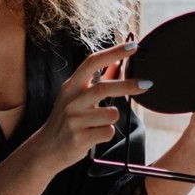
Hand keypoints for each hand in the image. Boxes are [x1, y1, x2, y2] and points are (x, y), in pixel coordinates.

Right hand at [29, 42, 152, 173]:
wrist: (47, 148)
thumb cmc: (66, 120)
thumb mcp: (76, 97)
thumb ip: (96, 81)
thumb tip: (118, 64)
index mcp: (71, 86)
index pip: (93, 62)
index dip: (114, 52)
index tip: (133, 46)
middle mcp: (72, 100)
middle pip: (104, 87)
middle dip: (129, 85)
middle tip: (147, 84)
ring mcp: (75, 119)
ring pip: (111, 114)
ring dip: (112, 118)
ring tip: (98, 123)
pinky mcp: (80, 137)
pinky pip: (108, 132)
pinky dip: (107, 133)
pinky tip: (94, 134)